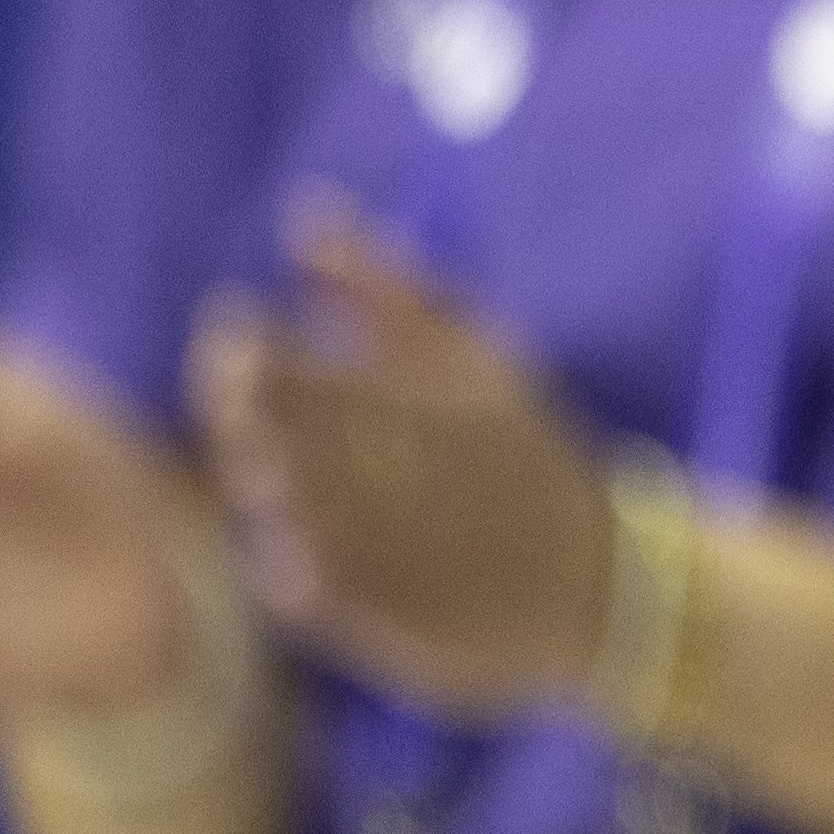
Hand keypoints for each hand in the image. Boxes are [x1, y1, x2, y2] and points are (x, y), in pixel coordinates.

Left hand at [191, 202, 611, 723]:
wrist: (596, 584)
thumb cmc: (522, 454)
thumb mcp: (476, 355)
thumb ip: (385, 284)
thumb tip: (302, 212)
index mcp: (412, 402)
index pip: (273, 368)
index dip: (237, 348)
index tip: (244, 335)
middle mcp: (387, 482)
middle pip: (256, 437)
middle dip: (241, 413)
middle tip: (267, 407)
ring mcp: (373, 555)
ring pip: (265, 509)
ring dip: (265, 480)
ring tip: (306, 466)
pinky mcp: (367, 621)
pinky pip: (285, 580)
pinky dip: (288, 553)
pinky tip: (322, 531)